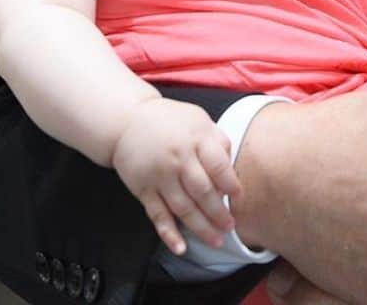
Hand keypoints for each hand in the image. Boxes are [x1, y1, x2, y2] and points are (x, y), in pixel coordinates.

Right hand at [111, 97, 240, 255]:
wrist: (127, 121)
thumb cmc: (168, 120)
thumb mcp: (198, 119)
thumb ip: (217, 140)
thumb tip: (232, 167)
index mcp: (196, 138)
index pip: (218, 165)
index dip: (231, 184)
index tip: (239, 198)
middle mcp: (179, 158)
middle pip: (202, 191)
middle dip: (218, 213)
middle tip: (230, 226)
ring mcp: (160, 175)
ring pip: (183, 208)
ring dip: (201, 227)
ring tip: (216, 240)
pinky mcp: (144, 189)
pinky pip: (158, 215)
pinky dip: (169, 234)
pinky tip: (180, 247)